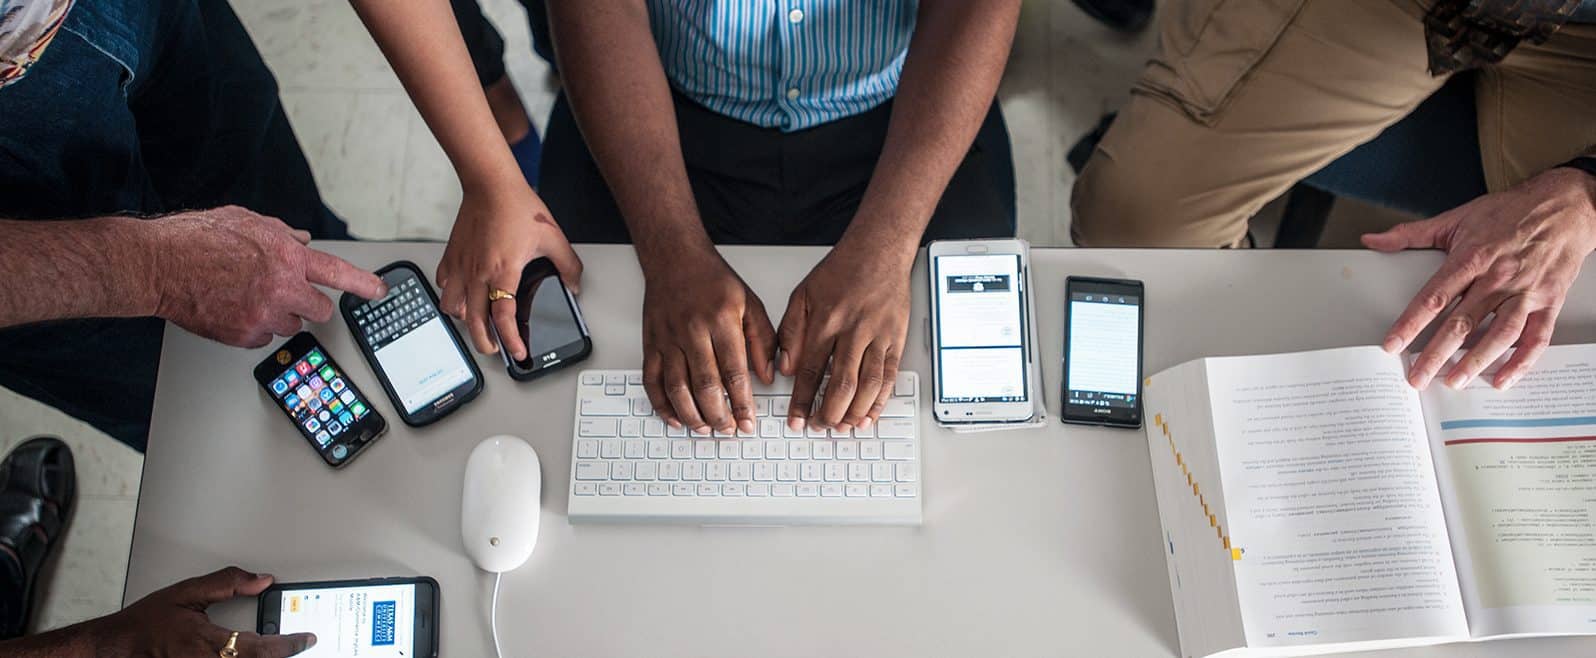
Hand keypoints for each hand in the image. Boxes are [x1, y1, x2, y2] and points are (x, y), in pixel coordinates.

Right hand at [99, 567, 314, 656]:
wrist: (113, 647)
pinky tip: (256, 656)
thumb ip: (225, 583)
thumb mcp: (184, 593)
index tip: (306, 639)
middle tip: (301, 646)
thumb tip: (261, 580)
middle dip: (281, 656)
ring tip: (278, 650)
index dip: (288, 644)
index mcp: (205, 643)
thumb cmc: (144, 624)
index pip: (259, 648)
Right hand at [150, 206, 386, 347]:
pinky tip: (235, 310)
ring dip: (280, 315)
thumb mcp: (247, 221)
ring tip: (249, 297)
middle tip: (286, 293)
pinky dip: (255, 328)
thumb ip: (281, 233)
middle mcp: (281, 286)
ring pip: (292, 325)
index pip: (338, 272)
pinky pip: (264, 338)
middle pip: (319, 309)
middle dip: (309, 303)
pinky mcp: (244, 334)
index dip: (364, 284)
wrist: (157, 264)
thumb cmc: (195, 239)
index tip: (379, 291)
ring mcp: (263, 314)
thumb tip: (302, 241)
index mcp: (286, 255)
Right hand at [436, 185, 581, 360]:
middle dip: (485, 343)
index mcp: (503, 271)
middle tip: (496, 348)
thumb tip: (574, 285)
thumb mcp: (553, 237)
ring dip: (466, 321)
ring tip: (479, 323)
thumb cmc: (516, 206)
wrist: (490, 184)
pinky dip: (452, 297)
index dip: (511, 340)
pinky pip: (444, 286)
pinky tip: (464, 294)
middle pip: (474, 323)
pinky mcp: (450, 256)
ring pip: (453, 308)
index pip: (502, 318)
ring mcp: (461, 266)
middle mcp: (477, 273)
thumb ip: (568, 265)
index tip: (518, 352)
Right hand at [640, 253, 775, 433]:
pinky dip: (661, 404)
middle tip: (728, 430)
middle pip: (704, 385)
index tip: (748, 422)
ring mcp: (668, 339)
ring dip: (691, 414)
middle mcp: (692, 331)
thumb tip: (766, 376)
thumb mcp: (750, 303)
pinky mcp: (650, 344)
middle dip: (718, 415)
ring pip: (677, 387)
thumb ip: (763, 340)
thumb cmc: (713, 281)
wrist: (675, 259)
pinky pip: (651, 381)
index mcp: (721, 321)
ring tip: (705, 429)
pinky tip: (674, 417)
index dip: (741, 402)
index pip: (734, 372)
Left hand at [778, 243, 910, 431]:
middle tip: (820, 427)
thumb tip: (786, 368)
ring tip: (842, 427)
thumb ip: (791, 332)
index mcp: (827, 321)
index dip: (803, 401)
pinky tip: (869, 414)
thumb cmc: (841, 271)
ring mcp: (878, 336)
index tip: (796, 419)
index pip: (812, 371)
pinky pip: (890, 377)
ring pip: (869, 385)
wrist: (879, 251)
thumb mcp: (803, 295)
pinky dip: (880, 400)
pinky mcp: (896, 339)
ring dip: (855, 412)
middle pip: (842, 384)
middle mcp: (853, 331)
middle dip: (830, 413)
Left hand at [1364, 167, 1595, 389]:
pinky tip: (1503, 378)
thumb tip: (1373, 240)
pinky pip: (1537, 337)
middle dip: (1436, 353)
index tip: (1392, 345)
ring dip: (1476, 361)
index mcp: (1472, 257)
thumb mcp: (1457, 217)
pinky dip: (1521, 361)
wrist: (1565, 205)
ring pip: (1499, 333)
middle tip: (1417, 378)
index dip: (1410, 324)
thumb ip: (1412, 233)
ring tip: (1454, 382)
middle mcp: (1499, 277)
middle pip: (1462, 322)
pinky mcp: (1550, 300)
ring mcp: (1526, 291)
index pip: (1434, 297)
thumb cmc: (1509, 212)